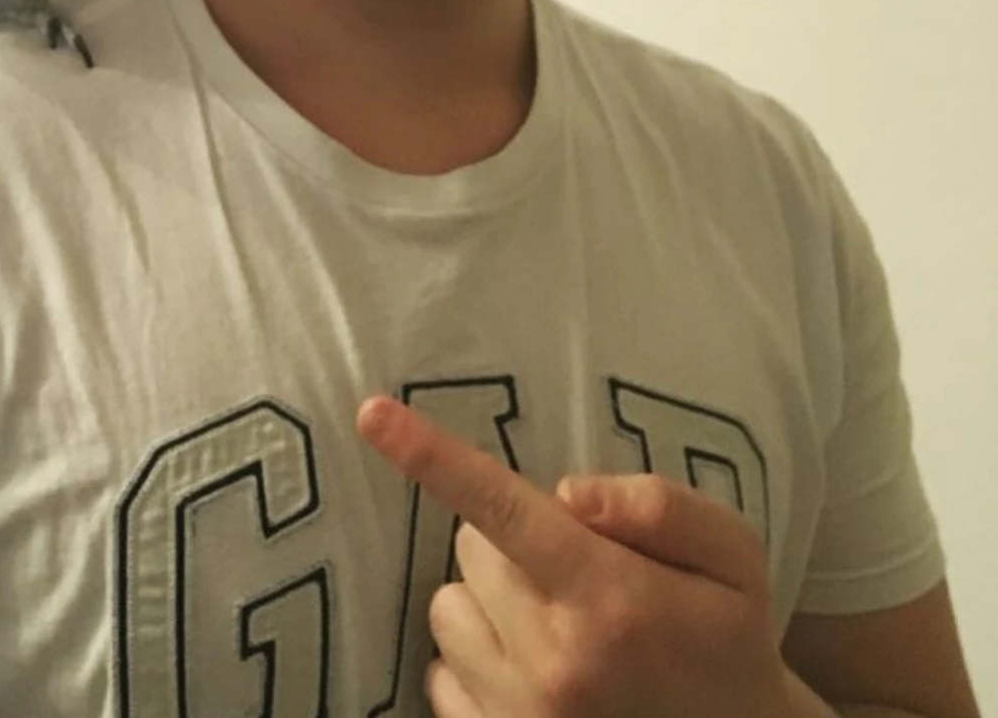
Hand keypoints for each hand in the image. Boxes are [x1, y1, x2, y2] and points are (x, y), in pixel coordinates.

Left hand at [356, 394, 813, 717]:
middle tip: (574, 572)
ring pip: (447, 607)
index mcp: (609, 598)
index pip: (503, 510)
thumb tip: (567, 492)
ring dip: (487, 603)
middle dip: (510, 544)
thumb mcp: (732, 557)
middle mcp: (553, 660)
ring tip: (554, 625)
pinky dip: (476, 662)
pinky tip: (534, 674)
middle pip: (472, 548)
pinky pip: (440, 674)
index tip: (372, 414)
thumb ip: (658, 506)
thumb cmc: (728, 640)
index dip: (432, 457)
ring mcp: (519, 714)